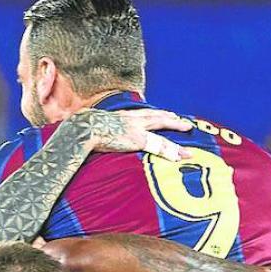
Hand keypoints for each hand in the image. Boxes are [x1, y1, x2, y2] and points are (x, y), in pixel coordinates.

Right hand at [68, 108, 193, 160]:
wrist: (82, 128)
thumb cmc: (83, 130)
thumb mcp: (95, 127)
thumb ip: (102, 131)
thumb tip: (100, 137)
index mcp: (122, 116)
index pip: (143, 114)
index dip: (155, 115)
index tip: (165, 115)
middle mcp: (132, 119)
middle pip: (157, 116)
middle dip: (172, 119)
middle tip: (185, 122)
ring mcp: (136, 128)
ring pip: (162, 127)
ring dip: (176, 131)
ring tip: (188, 136)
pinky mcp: (137, 139)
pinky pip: (158, 146)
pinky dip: (170, 151)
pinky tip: (180, 156)